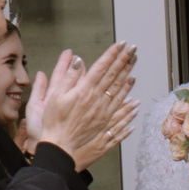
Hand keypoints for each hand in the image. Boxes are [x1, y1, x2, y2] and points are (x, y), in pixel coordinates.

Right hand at [26, 42, 137, 169]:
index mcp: (83, 90)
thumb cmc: (54, 120)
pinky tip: (132, 85)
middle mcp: (96, 98)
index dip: (111, 55)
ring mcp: (103, 110)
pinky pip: (119, 103)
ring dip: (127, 72)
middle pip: (113, 75)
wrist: (61, 144)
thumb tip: (78, 60)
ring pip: (119, 88)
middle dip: (123, 59)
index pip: (101, 67)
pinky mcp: (105, 120)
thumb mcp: (55, 95)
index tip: (120, 44)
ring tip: (134, 60)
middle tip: (133, 48)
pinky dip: (127, 92)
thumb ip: (68, 76)